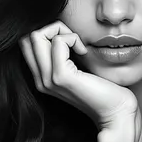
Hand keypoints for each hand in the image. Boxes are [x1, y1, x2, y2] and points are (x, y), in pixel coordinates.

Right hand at [19, 20, 139, 131]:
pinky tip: (84, 51)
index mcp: (43, 78)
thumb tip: (61, 31)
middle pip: (26, 39)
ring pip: (36, 36)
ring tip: (79, 46)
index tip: (70, 43)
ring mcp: (48, 79)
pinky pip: (58, 41)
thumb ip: (64, 55)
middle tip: (74, 41)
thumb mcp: (78, 68)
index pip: (26, 44)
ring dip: (61, 31)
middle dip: (51, 29)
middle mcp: (40, 80)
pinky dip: (72, 38)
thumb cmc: (103, 89)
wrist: (115, 112)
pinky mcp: (62, 77)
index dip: (47, 34)